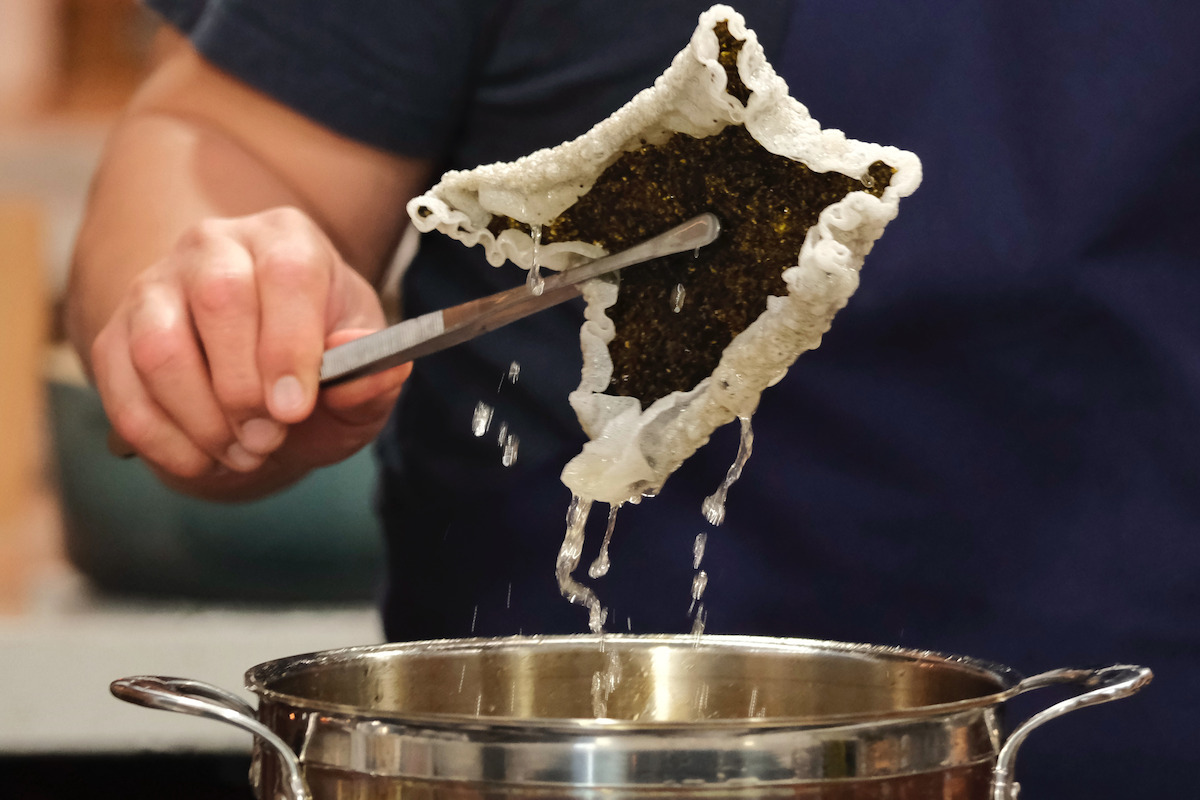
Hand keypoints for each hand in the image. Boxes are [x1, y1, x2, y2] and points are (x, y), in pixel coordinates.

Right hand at [91, 206, 408, 493]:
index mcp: (288, 240)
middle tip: (268, 440)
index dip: (289, 345)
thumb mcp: (362, 376)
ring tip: (242, 454)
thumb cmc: (321, 370)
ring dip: (200, 419)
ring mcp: (156, 286)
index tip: (294, 409)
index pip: (286, 274)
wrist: (262, 385)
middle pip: (219, 300)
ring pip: (158, 347)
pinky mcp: (115, 333)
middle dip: (243, 389)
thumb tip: (380, 368)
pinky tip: (201, 460)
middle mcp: (216, 246)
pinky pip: (120, 387)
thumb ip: (374, 377)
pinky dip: (161, 439)